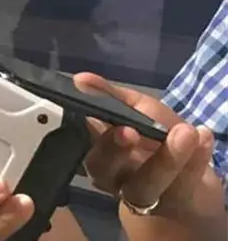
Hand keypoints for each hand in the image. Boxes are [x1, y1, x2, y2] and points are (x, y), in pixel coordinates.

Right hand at [73, 73, 222, 224]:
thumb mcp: (137, 109)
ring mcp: (141, 195)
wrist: (190, 182)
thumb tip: (80, 79)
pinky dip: (196, 161)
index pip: (79, 139)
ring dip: (165, 159)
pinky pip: (184, 185)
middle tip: (130, 131)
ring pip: (145, 184)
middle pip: (102, 167)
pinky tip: (204, 138)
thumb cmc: (155, 139)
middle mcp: (110, 175)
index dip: (81, 128)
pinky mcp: (173, 205)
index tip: (94, 115)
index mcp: (96, 147)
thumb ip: (110, 95)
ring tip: (185, 133)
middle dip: (115, 150)